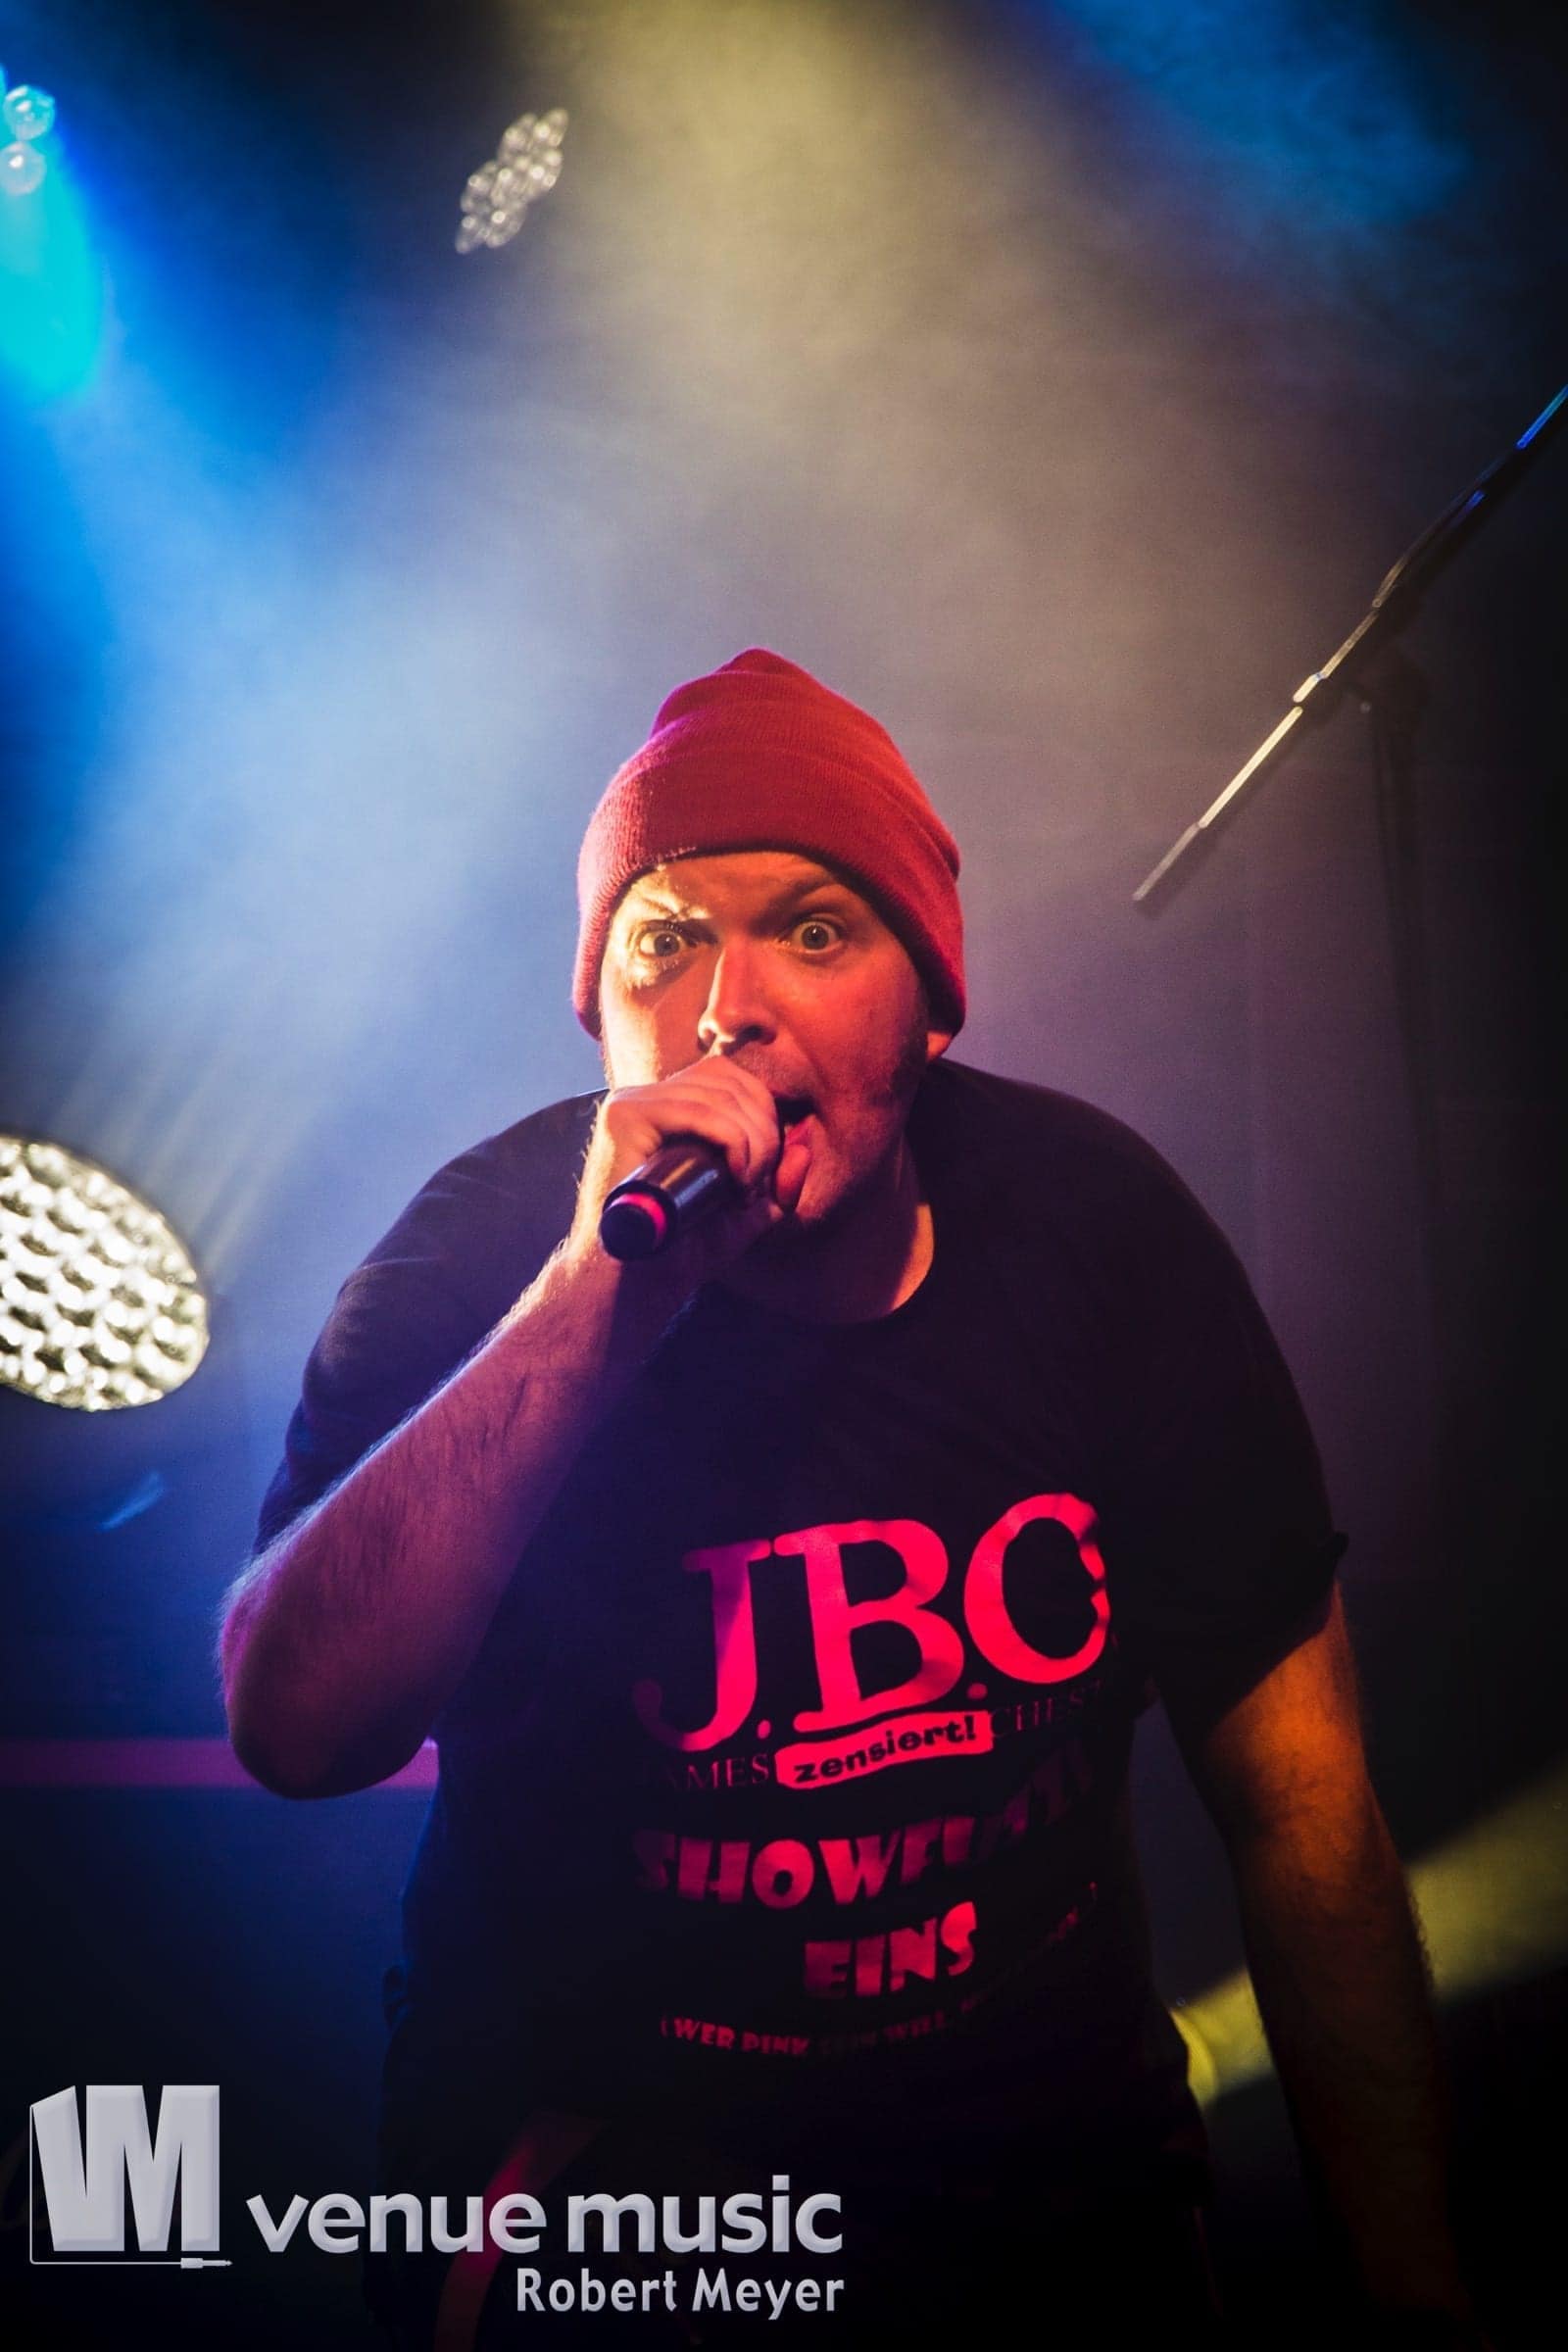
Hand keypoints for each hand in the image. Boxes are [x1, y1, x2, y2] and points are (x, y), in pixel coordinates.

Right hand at [568, 1055, 811, 1285]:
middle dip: (764, 1132)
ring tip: (743, 1190)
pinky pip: (697, 1111)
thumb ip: (779, 1181)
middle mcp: (650, 1096)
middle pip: (731, 1079)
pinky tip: (735, 1178)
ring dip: (751, 1142)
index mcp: (672, 1107)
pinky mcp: (624, 1117)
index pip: (732, 1077)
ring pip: (719, 1095)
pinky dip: (731, 1141)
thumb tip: (804, 1140)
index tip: (763, 1175)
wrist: (634, 1285)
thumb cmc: (684, 1251)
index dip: (764, 1115)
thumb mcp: (747, 1214)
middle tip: (757, 1187)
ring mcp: (632, 1102)